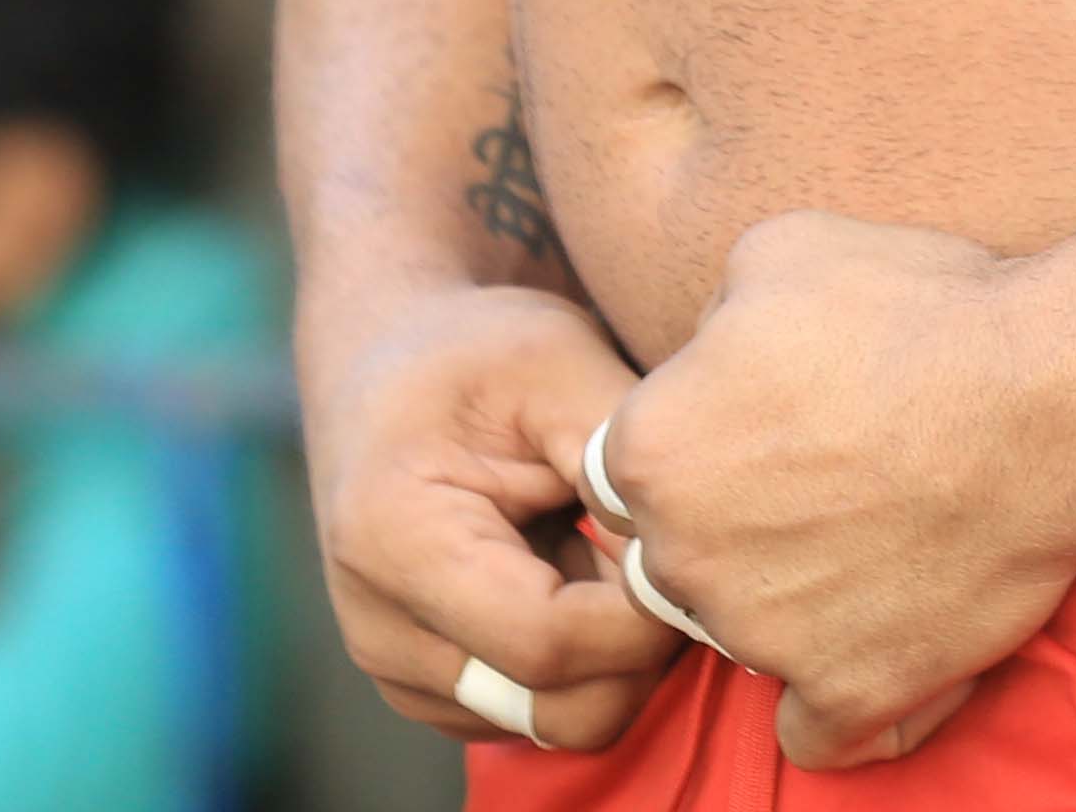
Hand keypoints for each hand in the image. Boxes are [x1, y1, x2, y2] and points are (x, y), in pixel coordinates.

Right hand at [304, 281, 681, 752]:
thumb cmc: (473, 353)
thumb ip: (620, 459)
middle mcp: (382, 630)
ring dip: (617, 656)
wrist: (384, 364)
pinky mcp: (430, 690)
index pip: (549, 643)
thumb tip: (688, 552)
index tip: (694, 548)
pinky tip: (583, 576)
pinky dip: (587, 663)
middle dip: (642, 647)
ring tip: (618, 552)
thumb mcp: (554, 364)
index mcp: (396, 541)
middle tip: (670, 554)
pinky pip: (541, 714)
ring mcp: (400, 672)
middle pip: (559, 709)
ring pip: (560, 721)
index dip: (644, 616)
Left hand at [587, 215, 1075, 772]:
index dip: (684, 457)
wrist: (1045, 396)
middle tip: (810, 493)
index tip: (747, 441)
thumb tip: (706, 353)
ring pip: (734, 640)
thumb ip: (709, 317)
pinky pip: (811, 734)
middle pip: (667, 564)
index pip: (618, 479)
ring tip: (863, 549)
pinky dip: (835, 702)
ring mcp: (760, 636)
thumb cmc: (917, 309)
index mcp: (649, 450)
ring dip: (776, 610)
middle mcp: (681, 556)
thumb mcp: (780, 253)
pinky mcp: (847, 693)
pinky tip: (872, 651)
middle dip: (720, 536)